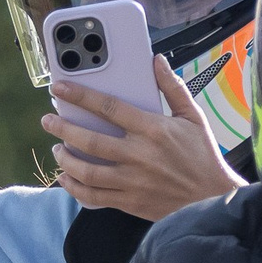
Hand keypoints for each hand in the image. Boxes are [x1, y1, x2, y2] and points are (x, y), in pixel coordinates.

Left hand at [44, 56, 245, 221]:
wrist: (213, 199)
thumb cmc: (202, 156)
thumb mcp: (193, 117)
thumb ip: (172, 87)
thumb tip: (156, 60)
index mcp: (152, 129)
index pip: (108, 107)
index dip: (79, 95)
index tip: (59, 88)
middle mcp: (138, 155)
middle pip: (89, 140)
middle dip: (62, 128)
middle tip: (48, 120)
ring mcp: (132, 181)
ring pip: (86, 171)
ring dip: (65, 159)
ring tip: (57, 149)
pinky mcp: (130, 202)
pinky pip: (93, 197)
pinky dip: (75, 188)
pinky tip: (67, 178)